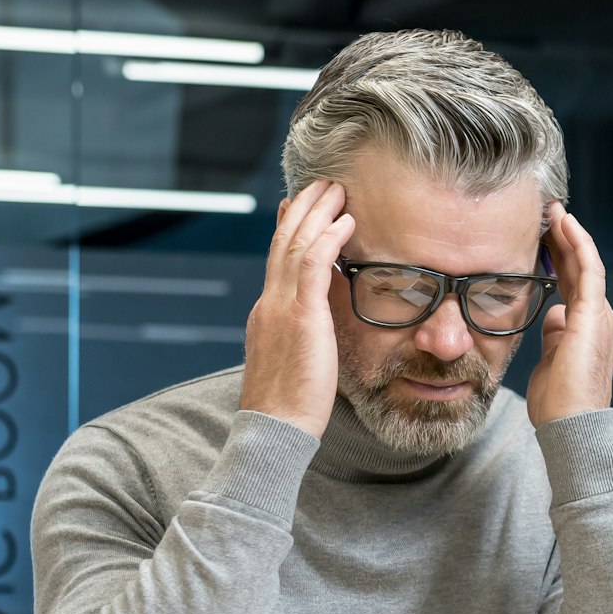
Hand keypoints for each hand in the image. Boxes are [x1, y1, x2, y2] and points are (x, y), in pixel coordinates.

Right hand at [240, 180, 353, 437]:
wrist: (274, 429)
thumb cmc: (289, 408)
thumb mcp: (294, 362)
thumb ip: (301, 338)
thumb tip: (315, 332)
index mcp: (267, 314)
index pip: (277, 262)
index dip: (286, 230)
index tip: (295, 208)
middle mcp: (269, 304)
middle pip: (283, 243)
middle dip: (302, 209)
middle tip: (320, 184)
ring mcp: (282, 308)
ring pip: (297, 245)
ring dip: (318, 213)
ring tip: (336, 190)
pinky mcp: (300, 317)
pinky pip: (315, 265)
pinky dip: (329, 239)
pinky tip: (345, 222)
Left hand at [526, 208, 612, 425]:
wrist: (570, 426)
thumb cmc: (558, 404)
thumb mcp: (549, 361)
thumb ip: (553, 337)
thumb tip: (551, 317)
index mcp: (585, 329)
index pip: (571, 283)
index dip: (557, 258)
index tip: (540, 238)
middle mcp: (598, 318)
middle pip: (579, 268)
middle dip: (563, 240)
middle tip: (546, 213)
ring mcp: (599, 316)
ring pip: (586, 263)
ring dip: (570, 235)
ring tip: (554, 211)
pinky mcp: (594, 315)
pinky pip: (589, 270)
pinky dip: (579, 244)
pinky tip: (566, 224)